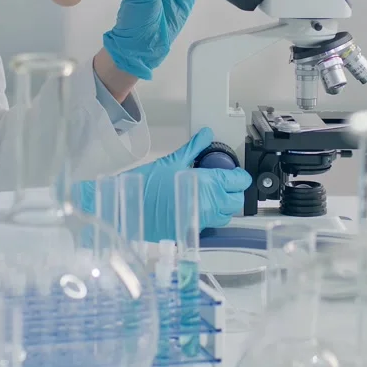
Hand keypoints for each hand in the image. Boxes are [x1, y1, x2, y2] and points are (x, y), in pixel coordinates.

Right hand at [77, 128, 251, 242]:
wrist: (127, 207)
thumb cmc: (146, 183)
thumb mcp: (172, 161)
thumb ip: (194, 148)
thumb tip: (206, 135)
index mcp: (207, 183)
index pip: (239, 181)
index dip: (238, 176)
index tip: (232, 172)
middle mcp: (209, 204)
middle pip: (237, 201)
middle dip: (233, 191)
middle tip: (221, 182)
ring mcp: (201, 220)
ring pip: (226, 216)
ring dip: (223, 206)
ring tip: (209, 194)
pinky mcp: (192, 231)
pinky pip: (210, 224)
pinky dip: (208, 216)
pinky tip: (196, 205)